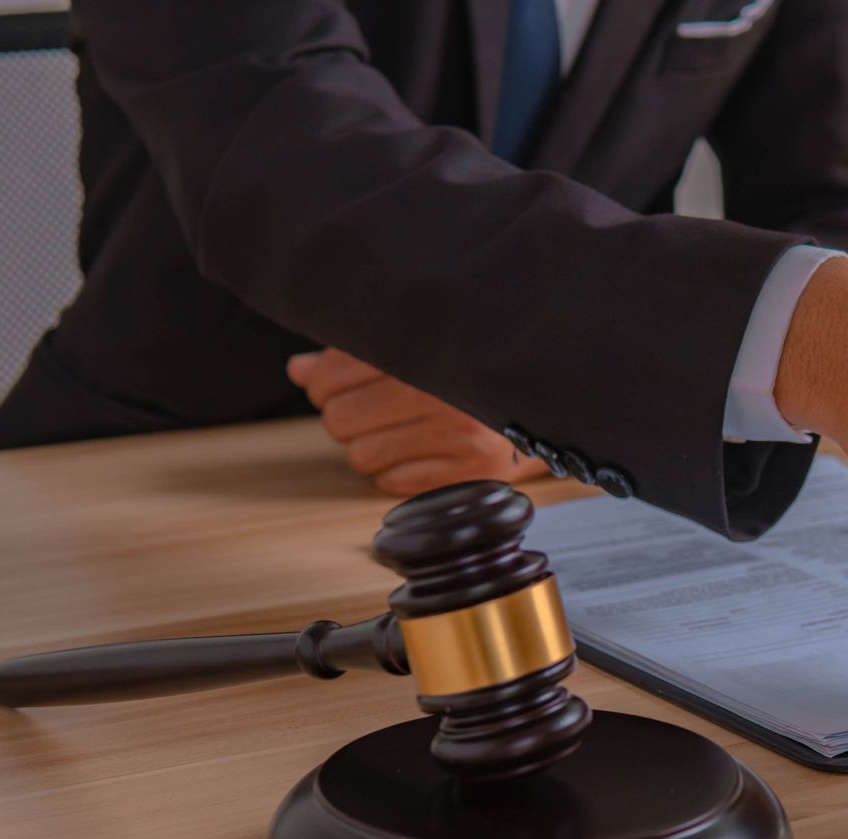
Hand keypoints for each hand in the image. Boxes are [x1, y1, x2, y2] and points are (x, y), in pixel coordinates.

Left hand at [287, 348, 545, 495]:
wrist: (548, 395)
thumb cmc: (469, 369)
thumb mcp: (413, 346)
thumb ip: (353, 356)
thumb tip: (299, 370)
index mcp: (422, 347)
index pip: (331, 378)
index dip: (323, 385)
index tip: (337, 385)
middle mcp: (443, 389)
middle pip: (340, 420)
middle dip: (347, 417)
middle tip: (372, 411)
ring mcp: (462, 432)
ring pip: (362, 456)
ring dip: (371, 448)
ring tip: (399, 431)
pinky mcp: (475, 469)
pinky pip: (394, 483)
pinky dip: (397, 472)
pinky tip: (419, 452)